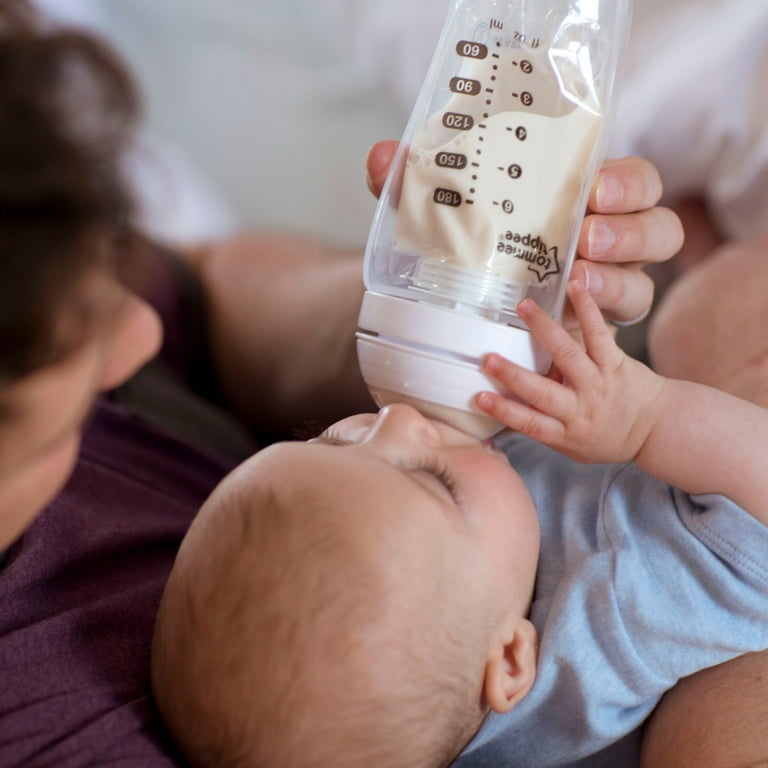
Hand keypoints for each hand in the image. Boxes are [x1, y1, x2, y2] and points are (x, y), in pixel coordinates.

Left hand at [366, 144, 683, 329]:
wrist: (453, 312)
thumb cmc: (463, 249)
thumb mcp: (438, 214)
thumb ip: (411, 184)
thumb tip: (381, 157)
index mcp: (584, 202)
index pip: (635, 181)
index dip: (628, 182)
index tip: (593, 187)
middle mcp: (607, 244)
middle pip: (659, 230)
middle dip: (631, 230)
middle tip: (586, 236)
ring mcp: (602, 291)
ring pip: (643, 284)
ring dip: (617, 282)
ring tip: (577, 282)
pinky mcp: (586, 333)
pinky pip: (609, 335)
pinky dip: (589, 330)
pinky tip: (557, 329)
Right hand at [476, 279, 665, 464]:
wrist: (656, 428)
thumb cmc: (606, 438)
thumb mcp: (571, 445)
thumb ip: (541, 429)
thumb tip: (500, 414)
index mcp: (566, 432)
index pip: (530, 423)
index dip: (503, 410)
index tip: (478, 397)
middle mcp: (580, 408)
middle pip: (542, 392)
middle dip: (512, 374)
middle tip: (486, 357)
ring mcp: (598, 383)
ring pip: (567, 354)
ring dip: (542, 329)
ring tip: (522, 307)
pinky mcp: (615, 361)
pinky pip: (599, 333)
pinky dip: (587, 308)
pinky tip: (574, 286)